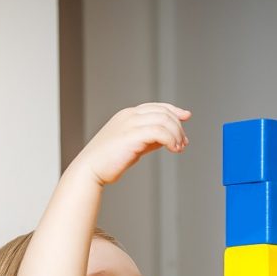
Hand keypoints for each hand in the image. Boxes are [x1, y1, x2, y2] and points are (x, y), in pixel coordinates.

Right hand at [73, 102, 189, 185]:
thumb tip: (167, 139)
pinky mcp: (132, 135)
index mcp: (128, 115)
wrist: (90, 169)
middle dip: (178, 127)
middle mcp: (129, 115)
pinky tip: (173, 149)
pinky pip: (160, 132)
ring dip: (176, 134)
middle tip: (183, 143)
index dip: (174, 110)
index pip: (156, 106)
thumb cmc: (109, 161)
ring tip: (179, 148)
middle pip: (163, 112)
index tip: (186, 116)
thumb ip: (149, 140)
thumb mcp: (133, 146)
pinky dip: (171, 139)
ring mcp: (130, 123)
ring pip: (164, 120)